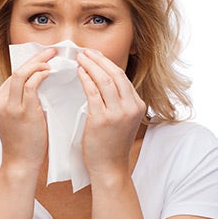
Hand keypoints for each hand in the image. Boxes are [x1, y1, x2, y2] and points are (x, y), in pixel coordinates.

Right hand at [0, 47, 55, 170]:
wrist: (20, 162)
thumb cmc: (23, 140)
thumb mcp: (17, 115)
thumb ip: (23, 99)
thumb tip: (40, 80)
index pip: (14, 74)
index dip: (30, 63)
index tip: (45, 56)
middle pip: (17, 70)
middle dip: (36, 58)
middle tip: (52, 51)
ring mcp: (9, 106)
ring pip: (22, 74)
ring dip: (39, 63)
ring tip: (53, 58)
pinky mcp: (22, 111)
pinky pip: (31, 85)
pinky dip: (41, 75)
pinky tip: (50, 72)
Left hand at [76, 49, 146, 175]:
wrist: (110, 166)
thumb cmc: (112, 143)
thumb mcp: (124, 119)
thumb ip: (120, 101)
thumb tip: (106, 80)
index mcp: (138, 105)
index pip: (122, 77)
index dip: (107, 63)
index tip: (95, 55)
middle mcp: (130, 107)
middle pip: (115, 74)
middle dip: (99, 59)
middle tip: (85, 52)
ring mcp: (118, 114)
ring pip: (104, 80)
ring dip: (90, 66)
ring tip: (80, 58)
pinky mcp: (102, 119)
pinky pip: (93, 93)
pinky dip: (85, 79)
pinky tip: (79, 73)